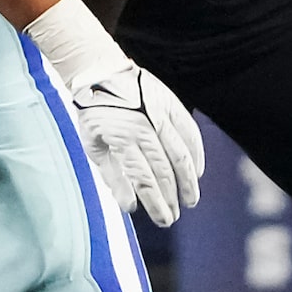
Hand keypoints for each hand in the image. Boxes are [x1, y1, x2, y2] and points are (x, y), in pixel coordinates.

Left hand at [67, 64, 202, 227]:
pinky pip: (190, 133)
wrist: (101, 72)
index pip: (144, 179)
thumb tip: (130, 207)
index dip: (156, 203)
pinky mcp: (171, 104)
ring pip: (181, 154)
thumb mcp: (93, 146)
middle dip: (171, 197)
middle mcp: (144, 127)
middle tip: (174, 215)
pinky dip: (196, 154)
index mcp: (122, 139)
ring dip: (188, 181)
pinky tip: (197, 172)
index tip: (164, 219)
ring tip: (190, 199)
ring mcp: (160, 114)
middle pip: (164, 170)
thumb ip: (113, 177)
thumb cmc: (94, 113)